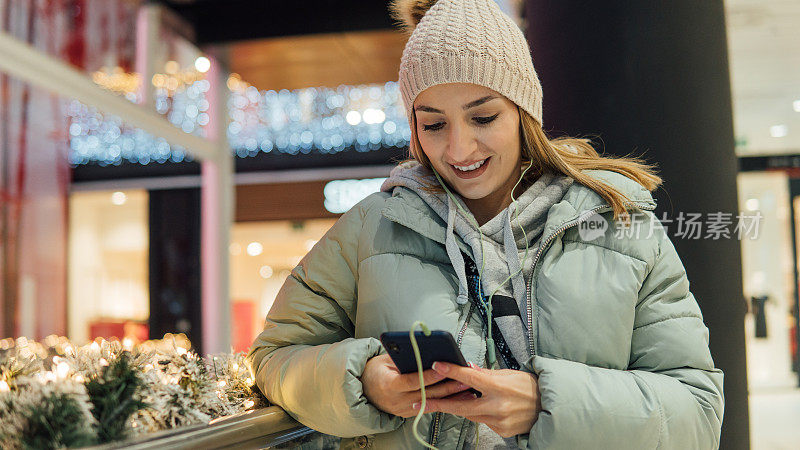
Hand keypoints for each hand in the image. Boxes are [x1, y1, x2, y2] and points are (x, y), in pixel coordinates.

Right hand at [361, 354, 472, 417]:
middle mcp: (396, 401)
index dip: (429, 376)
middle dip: (447, 387)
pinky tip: (456, 397)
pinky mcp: (408, 414)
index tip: (445, 368)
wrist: (364, 390)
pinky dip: (443, 402)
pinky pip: (428, 408)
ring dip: (450, 397)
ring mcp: (402, 410)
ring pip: (430, 403)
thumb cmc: (376, 371)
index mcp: (389, 385)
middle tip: (464, 379)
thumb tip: (424, 351)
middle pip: (426, 394)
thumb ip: (403, 357)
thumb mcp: (385, 360)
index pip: (412, 381)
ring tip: (466, 389)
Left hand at [415, 361, 541, 437]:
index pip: (470, 377)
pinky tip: (480, 406)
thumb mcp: (509, 374)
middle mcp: (497, 405)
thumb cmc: (530, 388)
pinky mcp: (500, 430)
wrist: (549, 408)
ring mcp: (498, 420)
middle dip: (439, 403)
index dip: (452, 371)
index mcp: (499, 386)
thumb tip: (469, 368)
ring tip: (447, 399)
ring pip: (469, 414)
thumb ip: (486, 374)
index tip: (437, 366)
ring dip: (459, 406)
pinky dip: (477, 413)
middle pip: (461, 405)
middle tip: (420, 401)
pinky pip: (481, 421)